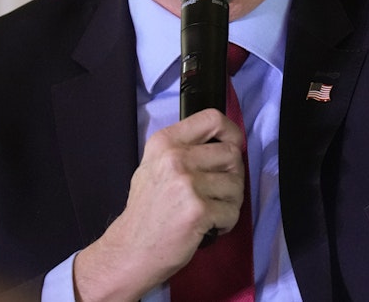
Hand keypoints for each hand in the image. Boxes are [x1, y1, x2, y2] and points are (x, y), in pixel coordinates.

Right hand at [72, 109, 245, 300]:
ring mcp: (187, 183)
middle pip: (232, 154)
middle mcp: (175, 157)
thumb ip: (184, 148)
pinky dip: (226, 222)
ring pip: (236, 184)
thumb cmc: (148, 210)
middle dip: (233, 175)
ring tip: (211, 212)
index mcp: (164, 141)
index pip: (211, 118)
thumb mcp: (154, 165)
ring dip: (231, 202)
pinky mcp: (198, 209)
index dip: (231, 132)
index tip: (234, 146)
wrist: (131, 250)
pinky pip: (232, 210)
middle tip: (219, 192)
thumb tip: (225, 141)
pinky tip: (209, 227)